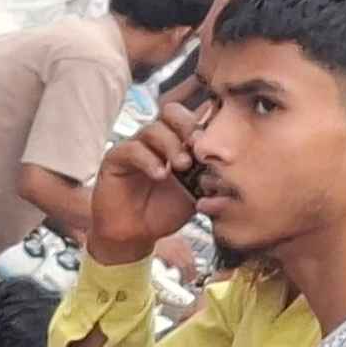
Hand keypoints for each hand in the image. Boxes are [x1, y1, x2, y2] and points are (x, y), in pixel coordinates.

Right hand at [91, 104, 206, 266]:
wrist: (135, 235)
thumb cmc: (164, 212)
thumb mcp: (195, 193)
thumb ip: (210, 176)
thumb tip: (229, 160)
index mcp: (179, 143)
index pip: (191, 116)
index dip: (204, 119)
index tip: (216, 138)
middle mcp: (157, 140)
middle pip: (171, 112)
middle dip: (188, 124)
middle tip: (197, 145)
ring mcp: (136, 146)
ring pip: (153, 129)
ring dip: (171, 145)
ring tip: (182, 166)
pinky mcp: (116, 157)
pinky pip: (132, 149)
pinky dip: (149, 160)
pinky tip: (160, 175)